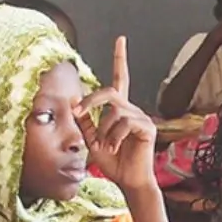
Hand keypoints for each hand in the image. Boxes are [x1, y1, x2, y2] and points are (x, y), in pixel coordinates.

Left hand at [73, 36, 157, 192]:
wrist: (128, 181)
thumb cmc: (113, 162)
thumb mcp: (92, 139)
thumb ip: (85, 121)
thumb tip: (74, 101)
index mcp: (119, 110)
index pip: (120, 79)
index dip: (120, 59)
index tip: (120, 39)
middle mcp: (131, 109)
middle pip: (109, 91)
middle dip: (90, 100)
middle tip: (78, 111)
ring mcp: (141, 117)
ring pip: (113, 112)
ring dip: (103, 130)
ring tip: (107, 146)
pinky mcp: (147, 127)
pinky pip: (124, 123)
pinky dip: (114, 136)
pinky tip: (116, 148)